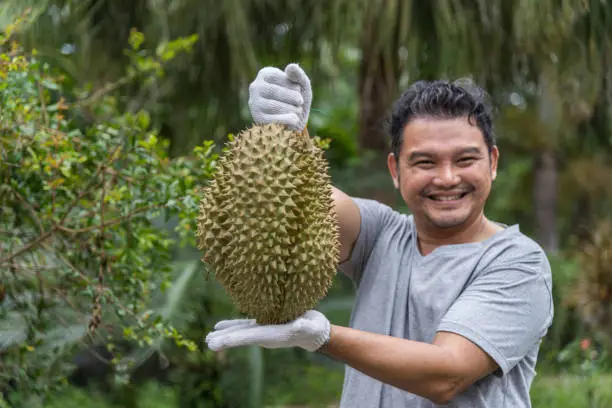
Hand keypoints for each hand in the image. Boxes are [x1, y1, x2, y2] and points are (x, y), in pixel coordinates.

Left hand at [205, 310, 329, 351]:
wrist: (314, 332)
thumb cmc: (313, 329)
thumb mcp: (309, 326)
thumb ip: (304, 326)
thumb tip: (299, 325)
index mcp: (273, 335)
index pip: (249, 338)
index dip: (233, 339)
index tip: (219, 343)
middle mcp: (264, 335)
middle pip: (240, 337)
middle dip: (224, 340)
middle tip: (208, 343)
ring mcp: (262, 330)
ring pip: (239, 331)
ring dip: (224, 334)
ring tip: (209, 337)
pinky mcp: (263, 323)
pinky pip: (244, 325)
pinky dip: (232, 325)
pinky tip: (219, 325)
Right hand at [248, 63, 311, 130]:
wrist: (295, 122)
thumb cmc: (297, 100)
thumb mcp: (302, 86)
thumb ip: (299, 75)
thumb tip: (291, 66)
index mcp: (265, 74)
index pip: (280, 78)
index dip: (294, 86)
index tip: (298, 91)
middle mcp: (255, 87)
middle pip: (275, 91)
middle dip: (293, 98)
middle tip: (300, 103)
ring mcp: (254, 103)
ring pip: (274, 106)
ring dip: (292, 110)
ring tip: (297, 111)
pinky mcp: (258, 119)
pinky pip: (274, 119)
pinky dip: (288, 120)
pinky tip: (294, 120)